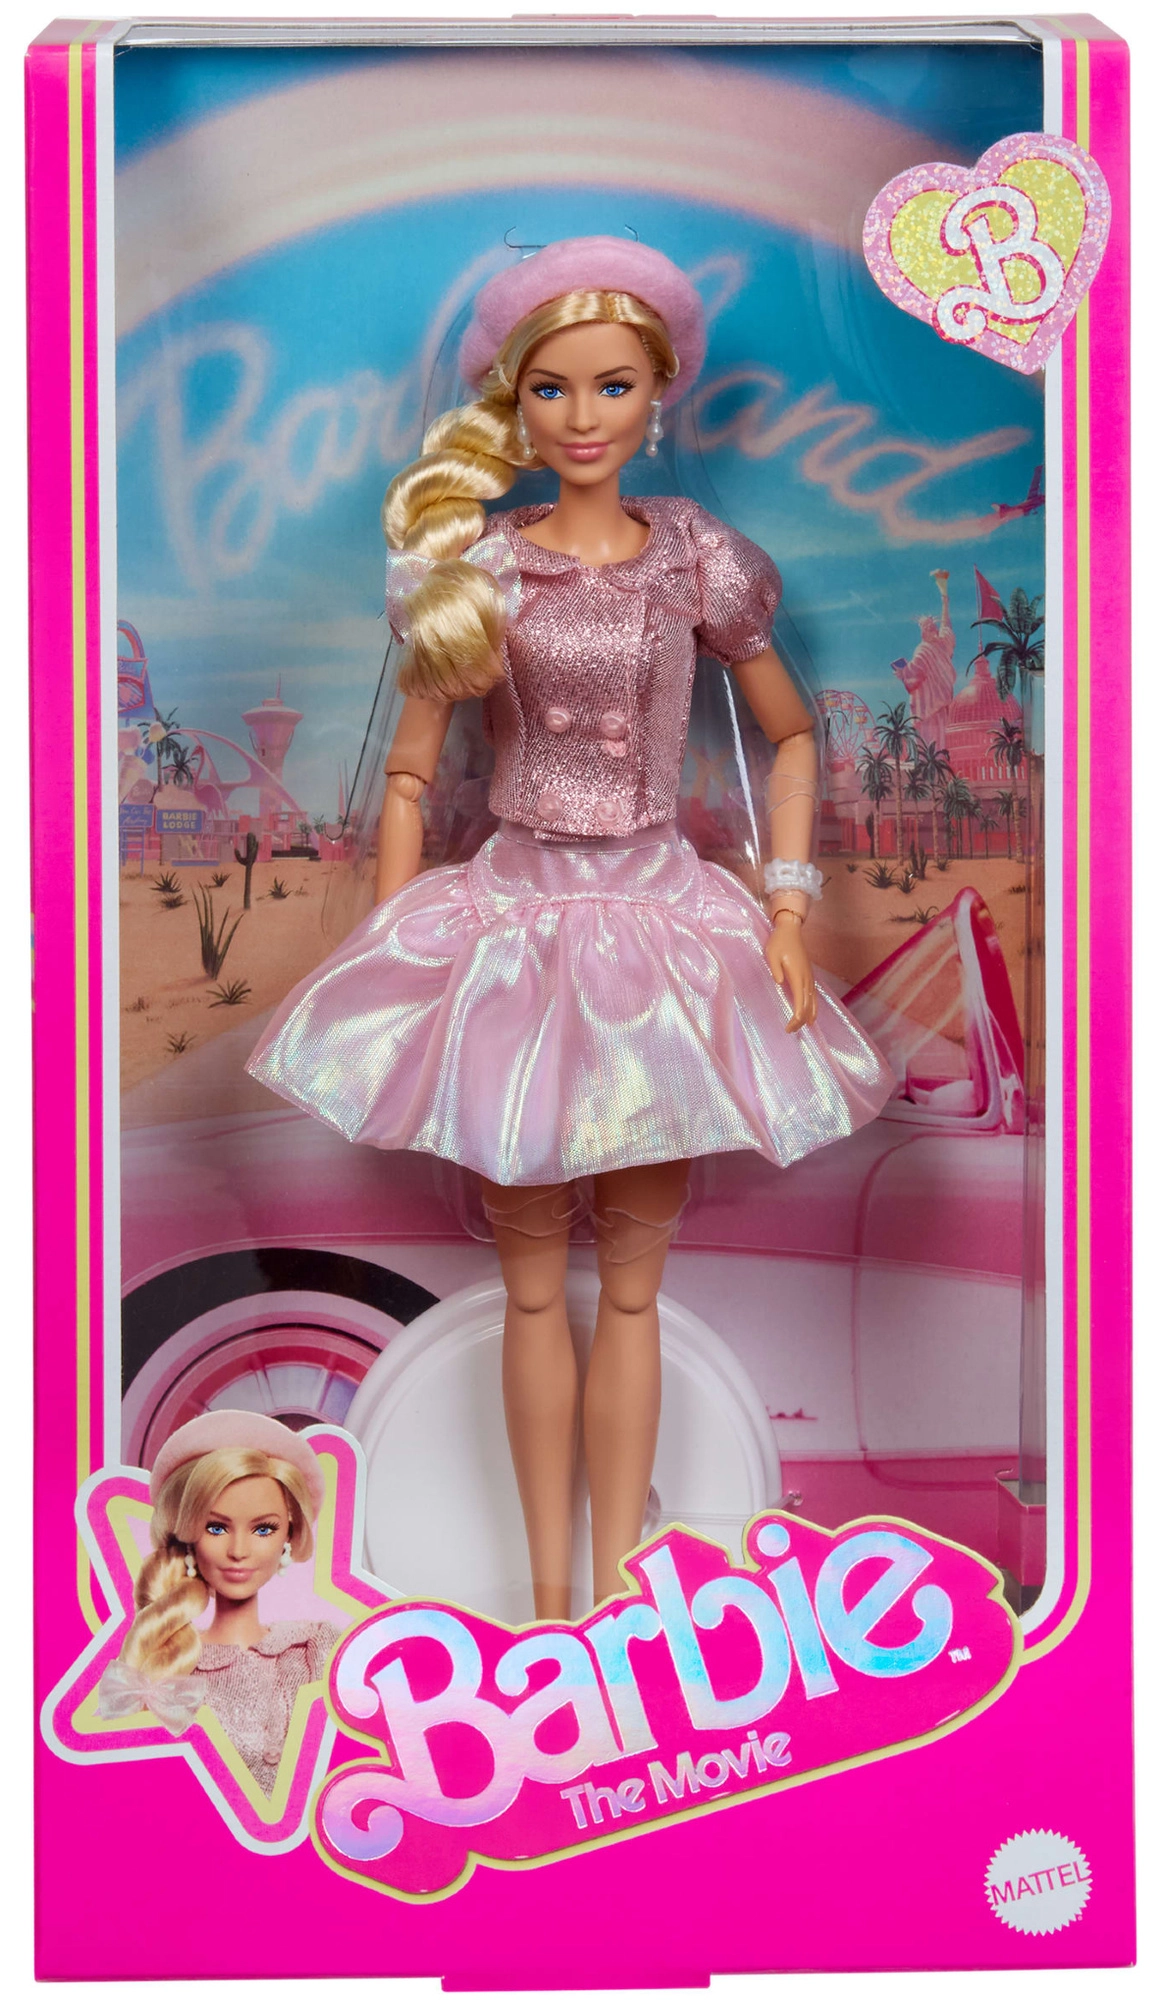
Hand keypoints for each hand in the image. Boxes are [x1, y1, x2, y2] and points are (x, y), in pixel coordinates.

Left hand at [764, 912, 816, 1031]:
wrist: (790, 930)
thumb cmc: (779, 942)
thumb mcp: (771, 954)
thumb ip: (775, 969)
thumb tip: (779, 982)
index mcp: (797, 975)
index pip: (800, 1002)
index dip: (796, 1017)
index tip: (789, 1027)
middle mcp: (806, 978)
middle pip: (808, 1004)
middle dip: (801, 1020)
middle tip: (791, 1031)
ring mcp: (809, 976)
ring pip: (813, 1000)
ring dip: (809, 1014)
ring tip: (805, 1027)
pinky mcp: (809, 975)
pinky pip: (814, 994)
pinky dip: (814, 1006)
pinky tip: (812, 1013)